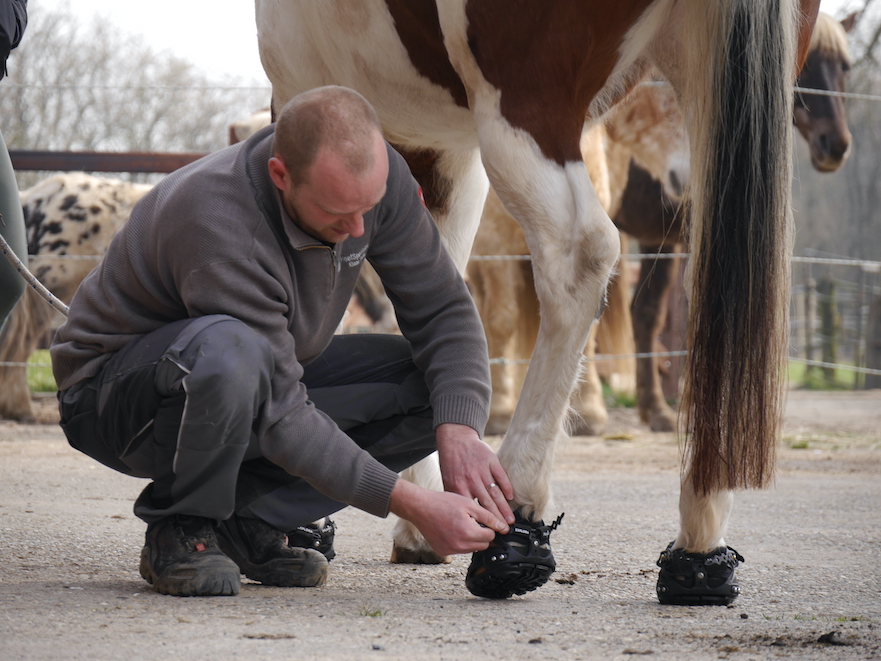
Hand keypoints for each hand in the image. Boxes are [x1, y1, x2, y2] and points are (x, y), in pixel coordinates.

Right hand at [388, 479, 502, 555]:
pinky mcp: (443, 552)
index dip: (489, 526)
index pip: (490, 536)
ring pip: (471, 549)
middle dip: (481, 534)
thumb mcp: (469, 504)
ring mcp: (450, 550)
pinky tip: (452, 530)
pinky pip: (459, 550)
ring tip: (460, 523)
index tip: (483, 520)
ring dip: (471, 539)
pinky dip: (459, 542)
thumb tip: (503, 527)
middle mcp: (459, 545)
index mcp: (468, 532)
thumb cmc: (443, 503)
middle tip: (471, 520)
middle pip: (482, 545)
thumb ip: (488, 517)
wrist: (420, 507)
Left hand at [435, 423, 514, 527]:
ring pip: (495, 492)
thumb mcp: (447, 481)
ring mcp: (482, 470)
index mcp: (459, 486)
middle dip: (496, 519)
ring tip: (510, 520)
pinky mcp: (490, 460)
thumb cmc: (451, 463)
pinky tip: (511, 497)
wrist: (456, 440)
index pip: (472, 508)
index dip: (481, 521)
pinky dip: (506, 486)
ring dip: (504, 507)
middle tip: (504, 530)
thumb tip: (458, 516)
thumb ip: (454, 497)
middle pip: (486, 503)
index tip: (488, 532)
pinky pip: (501, 475)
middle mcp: (471, 480)